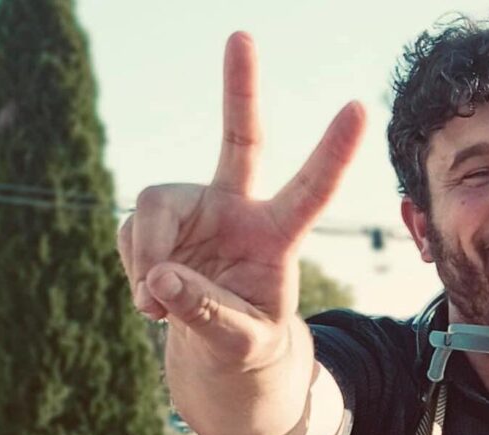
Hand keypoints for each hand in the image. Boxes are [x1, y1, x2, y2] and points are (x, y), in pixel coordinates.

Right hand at [116, 32, 364, 368]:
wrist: (214, 341)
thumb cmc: (245, 340)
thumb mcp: (241, 343)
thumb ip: (209, 317)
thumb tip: (161, 278)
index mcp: (277, 235)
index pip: (311, 191)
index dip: (333, 153)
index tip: (358, 108)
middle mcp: (238, 209)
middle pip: (241, 141)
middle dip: (241, 90)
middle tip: (244, 37)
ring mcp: (195, 209)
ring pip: (152, 208)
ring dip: (147, 259)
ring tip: (156, 306)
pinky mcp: (157, 220)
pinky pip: (131, 237)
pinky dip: (135, 272)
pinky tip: (152, 299)